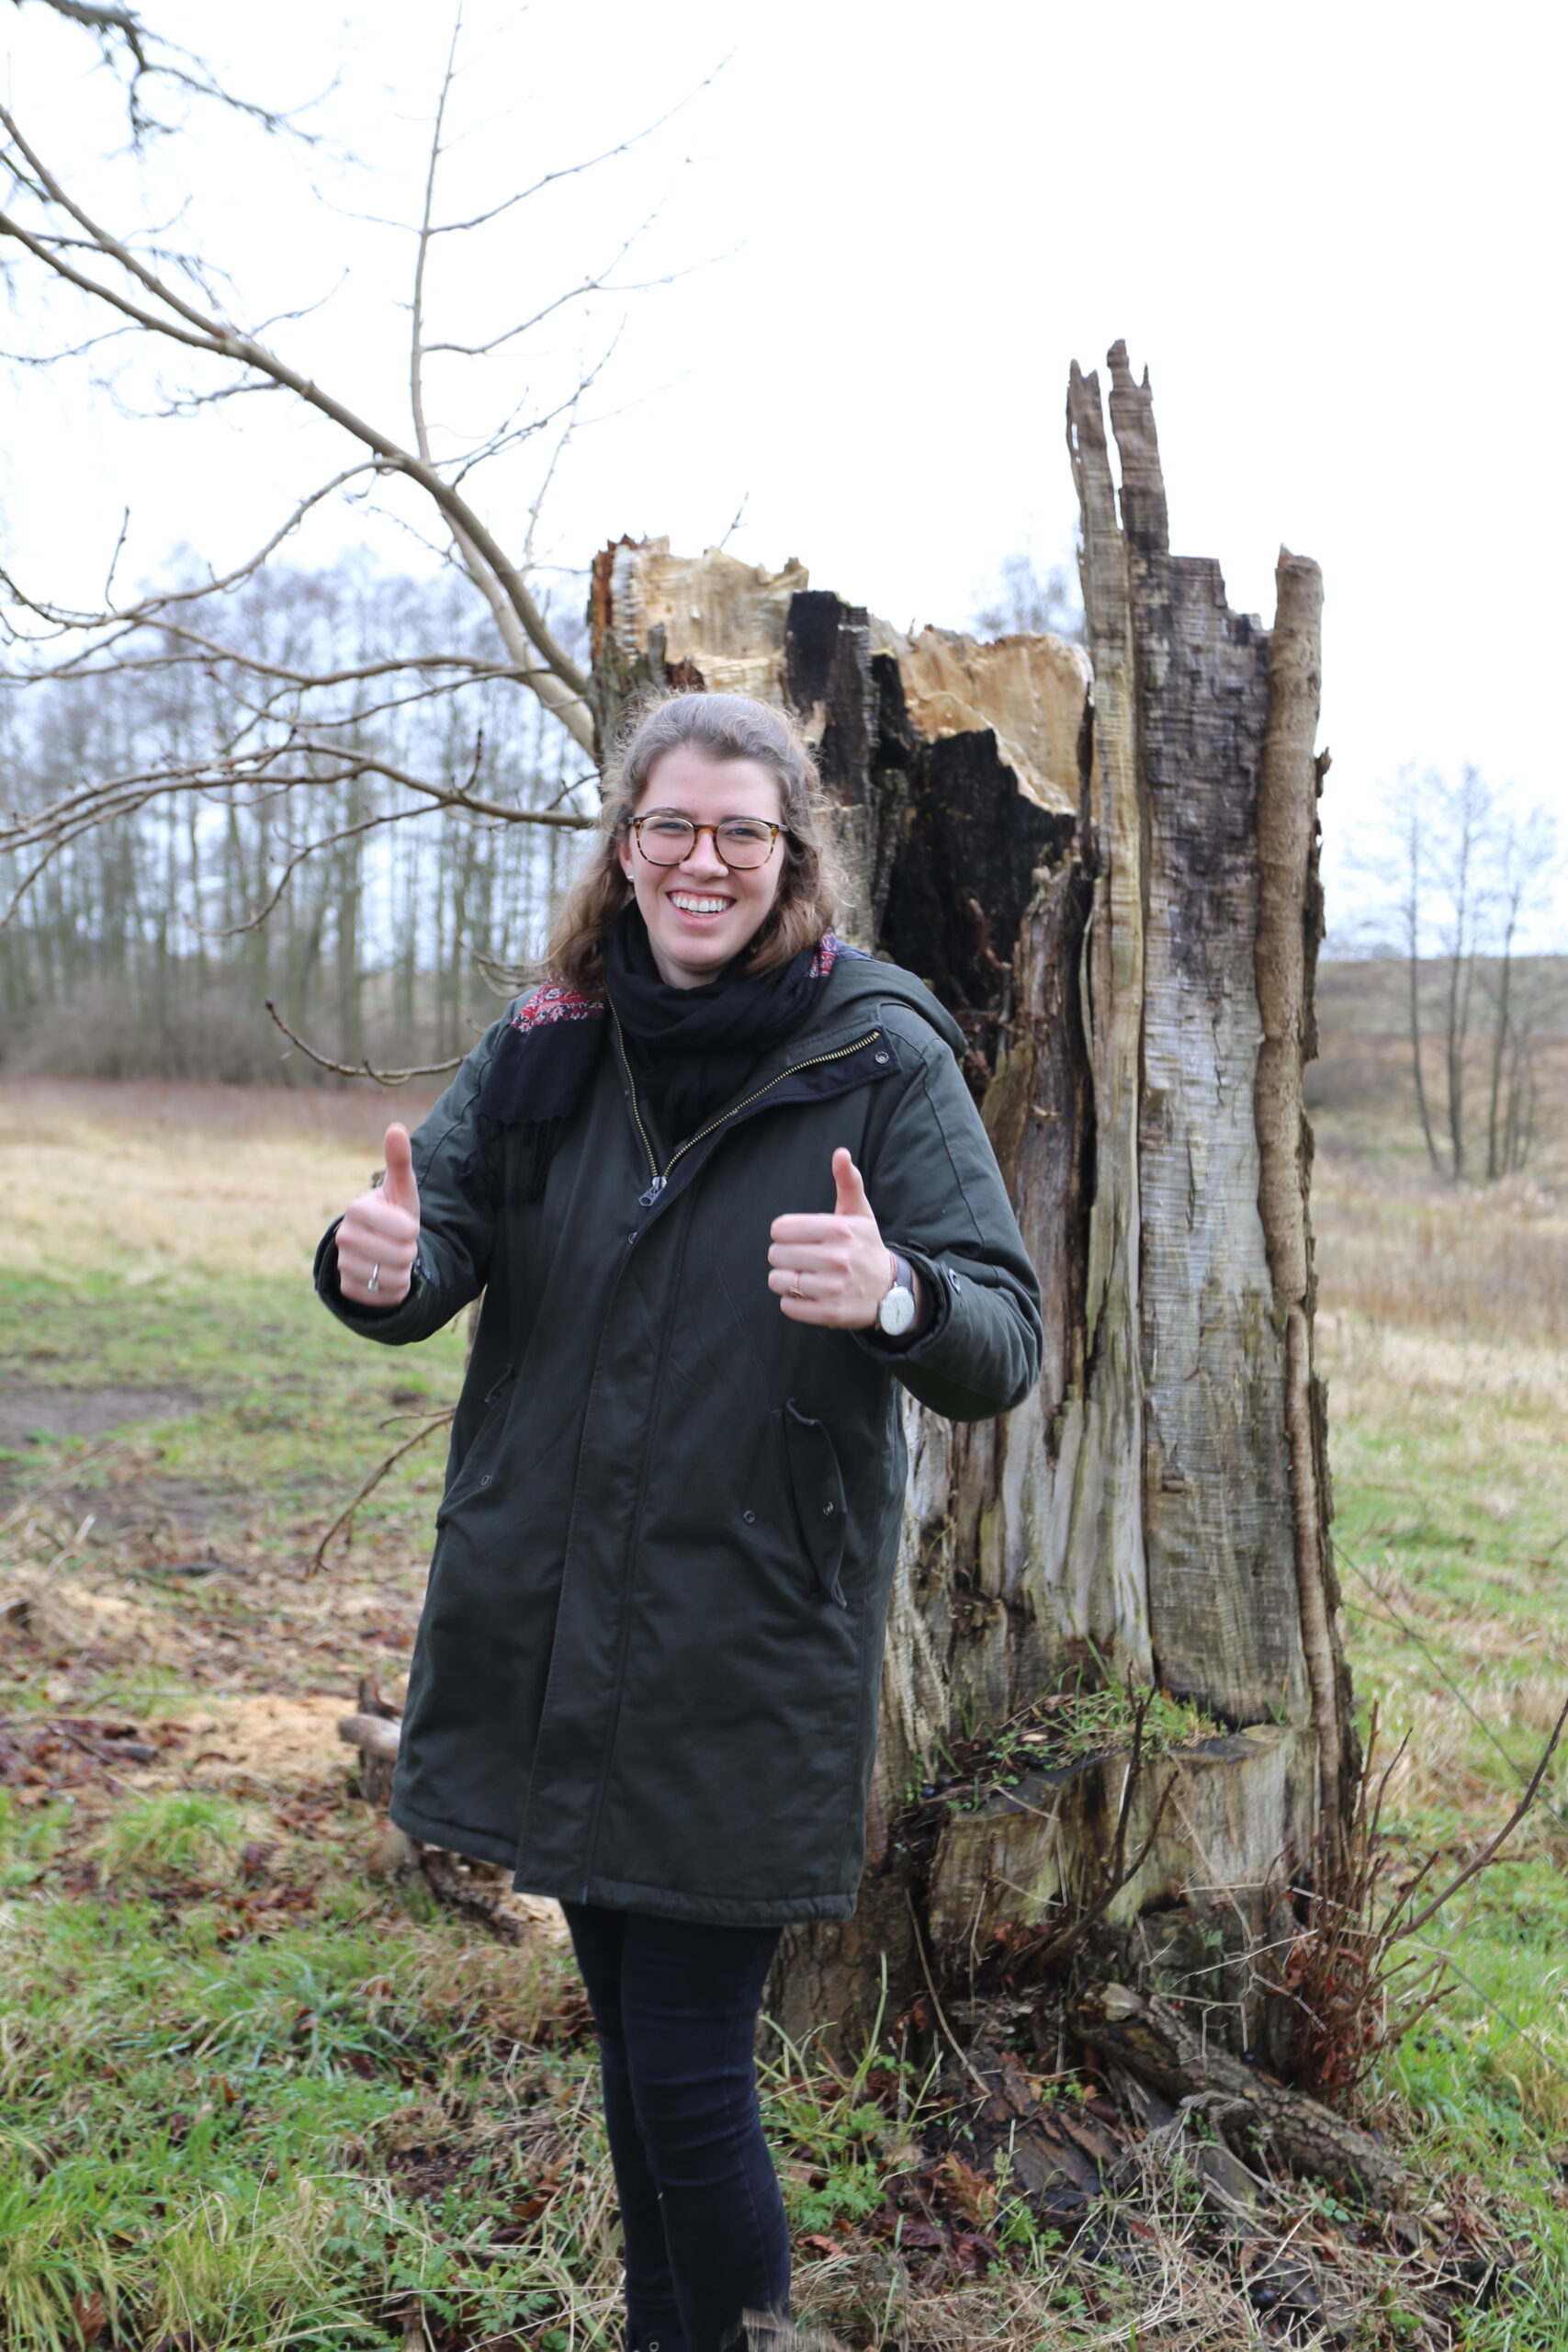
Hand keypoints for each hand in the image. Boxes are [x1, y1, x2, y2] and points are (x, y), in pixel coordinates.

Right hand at [336, 1124, 420, 1307]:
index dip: (412, 1228)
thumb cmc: (394, 1213)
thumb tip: (396, 1128)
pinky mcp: (348, 1290)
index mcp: (355, 1209)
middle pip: (403, 1254)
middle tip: (398, 1242)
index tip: (403, 1223)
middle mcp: (343, 1237)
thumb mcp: (401, 1190)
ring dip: (403, 1270)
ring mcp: (343, 1265)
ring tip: (391, 1257)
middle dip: (409, 1251)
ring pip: (395, 1277)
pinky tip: (384, 1275)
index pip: (405, 1229)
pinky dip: (394, 1289)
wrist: (377, 1248)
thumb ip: (399, 1161)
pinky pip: (386, 1295)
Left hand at [769, 1146, 913, 1328]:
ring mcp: (833, 1288)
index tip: (799, 1238)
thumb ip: (847, 1182)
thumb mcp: (859, 1213)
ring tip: (804, 1277)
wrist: (891, 1291)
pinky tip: (808, 1295)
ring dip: (785, 1280)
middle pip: (775, 1255)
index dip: (785, 1234)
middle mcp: (836, 1258)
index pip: (780, 1229)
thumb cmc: (867, 1247)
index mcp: (839, 1229)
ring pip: (778, 1281)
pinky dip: (792, 1301)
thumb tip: (840, 1153)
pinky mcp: (830, 1313)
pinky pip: (788, 1306)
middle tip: (802, 1259)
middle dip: (783, 1257)